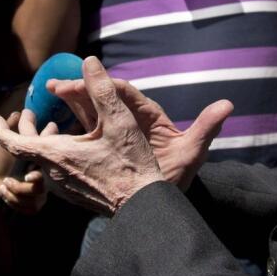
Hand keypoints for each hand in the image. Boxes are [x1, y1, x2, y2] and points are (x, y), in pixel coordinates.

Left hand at [0, 56, 164, 214]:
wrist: (143, 204)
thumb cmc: (131, 163)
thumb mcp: (119, 121)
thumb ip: (102, 89)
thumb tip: (89, 61)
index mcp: (56, 154)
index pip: (13, 143)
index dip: (1, 129)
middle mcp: (53, 173)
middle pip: (27, 149)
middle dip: (25, 129)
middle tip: (29, 113)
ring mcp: (63, 187)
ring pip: (42, 160)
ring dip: (43, 142)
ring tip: (54, 127)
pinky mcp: (74, 194)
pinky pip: (55, 171)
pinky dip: (55, 155)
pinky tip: (73, 148)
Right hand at [50, 74, 231, 188]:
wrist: (163, 198)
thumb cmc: (179, 175)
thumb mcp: (193, 152)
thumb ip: (206, 128)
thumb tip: (227, 105)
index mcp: (149, 115)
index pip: (126, 92)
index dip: (106, 83)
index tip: (88, 77)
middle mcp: (131, 119)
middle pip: (103, 97)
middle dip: (80, 88)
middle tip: (55, 85)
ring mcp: (116, 131)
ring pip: (90, 109)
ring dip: (71, 99)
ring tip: (49, 91)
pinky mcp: (105, 144)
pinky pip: (85, 127)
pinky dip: (69, 119)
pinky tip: (50, 119)